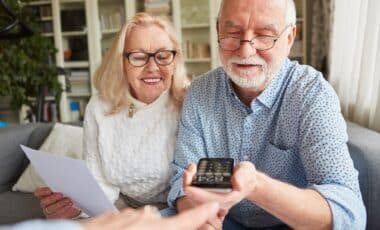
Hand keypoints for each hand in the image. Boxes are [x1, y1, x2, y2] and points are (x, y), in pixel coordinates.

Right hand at [34, 187, 80, 218]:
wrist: (73, 207)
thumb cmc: (67, 196)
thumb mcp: (64, 191)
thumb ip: (61, 188)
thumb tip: (66, 183)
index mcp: (45, 195)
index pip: (39, 193)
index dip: (41, 192)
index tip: (49, 190)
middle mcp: (45, 204)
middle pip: (43, 202)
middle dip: (52, 198)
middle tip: (61, 195)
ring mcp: (49, 212)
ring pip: (50, 209)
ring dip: (60, 204)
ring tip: (69, 201)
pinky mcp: (54, 218)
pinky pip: (57, 215)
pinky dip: (65, 210)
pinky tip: (70, 206)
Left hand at [80, 202, 219, 229]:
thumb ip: (166, 227)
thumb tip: (166, 223)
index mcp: (157, 229)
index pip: (186, 221)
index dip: (201, 214)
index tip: (213, 205)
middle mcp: (144, 219)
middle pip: (160, 225)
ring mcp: (125, 215)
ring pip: (139, 223)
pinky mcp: (109, 216)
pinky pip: (122, 223)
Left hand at [183, 161, 257, 212]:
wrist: (247, 180)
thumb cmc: (246, 177)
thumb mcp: (247, 173)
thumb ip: (242, 177)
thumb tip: (235, 181)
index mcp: (225, 199)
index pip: (205, 199)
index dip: (194, 191)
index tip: (188, 182)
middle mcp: (216, 200)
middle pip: (195, 197)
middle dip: (188, 183)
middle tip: (189, 169)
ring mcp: (211, 196)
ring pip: (193, 192)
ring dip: (189, 180)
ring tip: (191, 166)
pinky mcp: (208, 191)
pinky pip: (195, 187)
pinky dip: (192, 178)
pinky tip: (193, 168)